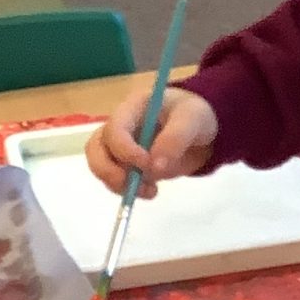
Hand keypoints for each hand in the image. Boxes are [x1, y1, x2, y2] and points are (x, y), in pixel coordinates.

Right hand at [85, 85, 217, 198]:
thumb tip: (154, 166)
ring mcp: (121, 147)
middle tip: (132, 185)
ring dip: (117, 184)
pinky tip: (151, 191)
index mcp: (132, 108)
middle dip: (107, 170)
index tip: (146, 164)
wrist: (203, 131)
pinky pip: (115, 180)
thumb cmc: (195, 116)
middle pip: (95, 148)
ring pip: (101, 166)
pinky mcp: (127, 165)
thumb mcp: (192, 120)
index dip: (124, 149)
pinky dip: (127, 191)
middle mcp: (120, 127)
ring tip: (149, 191)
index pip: (114, 128)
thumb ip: (175, 138)